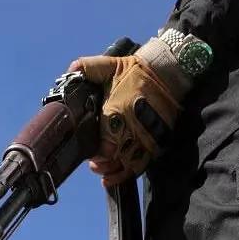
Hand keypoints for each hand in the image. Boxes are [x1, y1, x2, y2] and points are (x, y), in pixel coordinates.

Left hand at [68, 54, 179, 185]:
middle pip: (115, 158)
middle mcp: (132, 129)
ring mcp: (146, 137)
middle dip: (103, 164)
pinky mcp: (157, 141)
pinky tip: (119, 175)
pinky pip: (143, 163)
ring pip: (129, 164)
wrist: (167, 73)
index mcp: (117, 113)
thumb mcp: (110, 65)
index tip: (89, 152)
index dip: (96, 154)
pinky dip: (130, 172)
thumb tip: (71, 70)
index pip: (105, 145)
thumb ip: (88, 67)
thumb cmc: (136, 72)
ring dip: (115, 171)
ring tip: (104, 171)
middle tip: (94, 164)